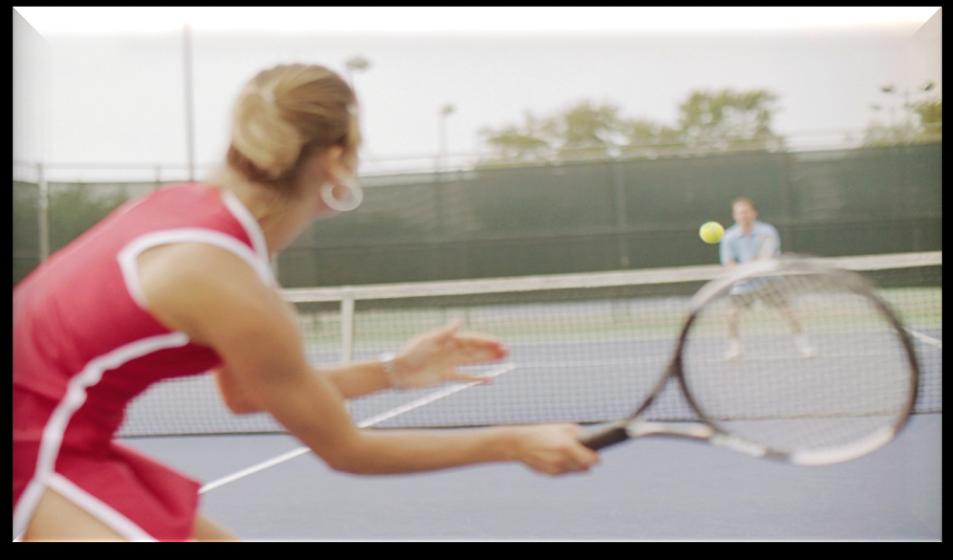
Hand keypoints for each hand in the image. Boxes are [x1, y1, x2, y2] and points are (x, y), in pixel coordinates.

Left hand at [388, 320, 508, 388]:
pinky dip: (476, 378)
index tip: (499, 343)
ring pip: (473, 361)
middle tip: (508, 350)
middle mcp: (450, 350)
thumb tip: (460, 321)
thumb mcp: (428, 341)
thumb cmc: (411, 353)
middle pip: (475, 350)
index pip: (471, 340)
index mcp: (447, 340)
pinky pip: (465, 377)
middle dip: (490, 350)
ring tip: (503, 359)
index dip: (485, 341)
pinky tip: (489, 379)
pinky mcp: (446, 376)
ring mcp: (449, 363)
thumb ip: (446, 332)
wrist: (398, 372)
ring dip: (487, 360)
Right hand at [509, 424, 599, 475]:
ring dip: (576, 464)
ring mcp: (556, 469)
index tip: (597, 455)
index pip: (591, 460)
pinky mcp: (550, 474)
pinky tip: (558, 457)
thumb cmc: (542, 432)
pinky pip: (564, 471)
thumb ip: (578, 434)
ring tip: (570, 454)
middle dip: (587, 461)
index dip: (596, 458)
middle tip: (585, 454)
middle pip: (585, 467)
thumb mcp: (562, 427)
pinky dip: (565, 466)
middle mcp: (563, 460)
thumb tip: (589, 440)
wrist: (520, 443)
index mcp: (567, 447)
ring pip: (575, 470)